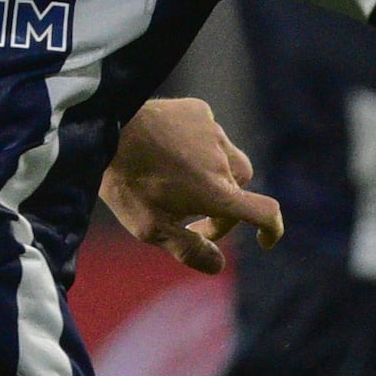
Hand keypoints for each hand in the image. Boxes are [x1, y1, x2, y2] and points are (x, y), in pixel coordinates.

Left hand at [102, 96, 282, 275]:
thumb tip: (218, 265)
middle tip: (191, 218)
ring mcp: (213, 131)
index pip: (265, 212)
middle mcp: (223, 160)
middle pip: (239, 190)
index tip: (264, 239)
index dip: (272, 229)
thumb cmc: (125, 183)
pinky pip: (210, 134)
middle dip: (223, 208)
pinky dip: (200, 147)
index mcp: (216, 193)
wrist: (103, 128)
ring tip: (178, 182)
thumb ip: (188, 250)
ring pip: (228, 160)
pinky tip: (171, 151)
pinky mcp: (199, 111)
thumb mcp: (151, 228)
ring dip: (213, 175)